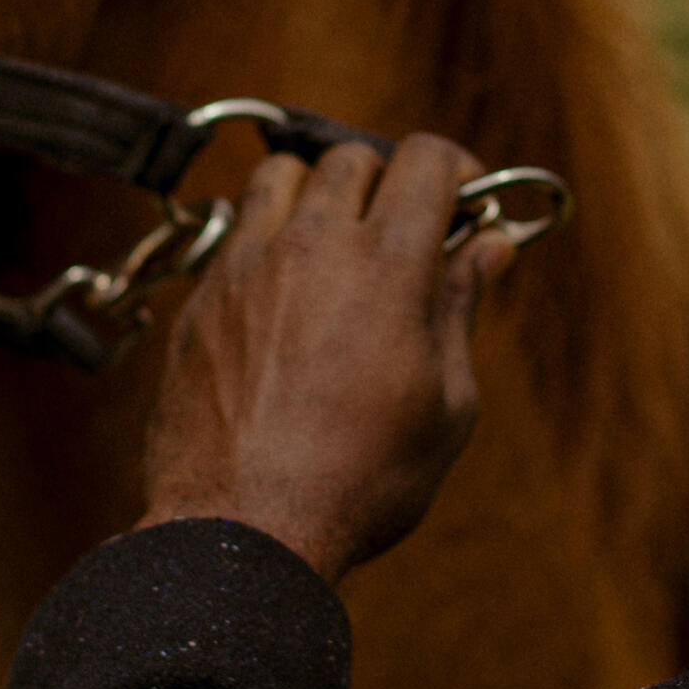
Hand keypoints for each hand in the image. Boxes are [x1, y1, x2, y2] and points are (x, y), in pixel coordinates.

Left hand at [137, 136, 514, 586]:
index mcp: (388, 265)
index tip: (466, 204)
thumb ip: (461, 308)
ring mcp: (245, 266)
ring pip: (281, 174)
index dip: (459, 170)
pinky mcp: (200, 298)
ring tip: (332, 247)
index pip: (428, 159)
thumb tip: (487, 246)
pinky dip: (265, 238)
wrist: (242, 530)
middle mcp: (310, 246)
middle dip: (387, 184)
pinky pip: (234, 230)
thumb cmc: (359, 481)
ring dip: (316, 194)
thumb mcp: (446, 404)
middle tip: (402, 237)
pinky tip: (282, 294)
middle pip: (352, 158)